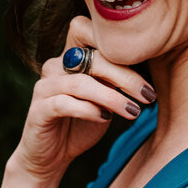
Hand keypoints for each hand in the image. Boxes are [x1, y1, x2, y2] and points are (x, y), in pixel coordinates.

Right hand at [10, 16, 155, 182]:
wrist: (53, 156)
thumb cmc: (84, 122)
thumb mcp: (106, 97)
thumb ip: (117, 80)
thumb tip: (150, 66)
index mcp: (71, 57)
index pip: (88, 31)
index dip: (115, 44)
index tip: (146, 61)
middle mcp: (55, 66)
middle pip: (92, 59)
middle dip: (125, 76)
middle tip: (148, 94)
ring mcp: (44, 87)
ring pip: (81, 83)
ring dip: (111, 97)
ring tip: (133, 110)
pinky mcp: (38, 110)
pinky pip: (65, 104)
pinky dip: (89, 110)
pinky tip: (105, 118)